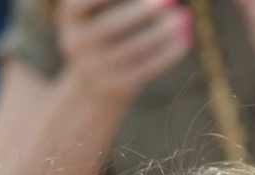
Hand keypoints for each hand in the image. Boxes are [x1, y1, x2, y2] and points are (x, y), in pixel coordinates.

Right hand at [57, 0, 193, 106]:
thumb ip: (126, 1)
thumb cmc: (107, 32)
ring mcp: (93, 69)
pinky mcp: (114, 86)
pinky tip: (184, 40)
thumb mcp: (102, 10)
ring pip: (131, 49)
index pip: (82, 3)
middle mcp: (76, 42)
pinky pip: (144, 69)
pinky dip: (166, 54)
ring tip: (184, 18)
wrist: (94, 82)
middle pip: (110, 26)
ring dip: (161, 33)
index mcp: (70, 16)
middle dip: (142, 11)